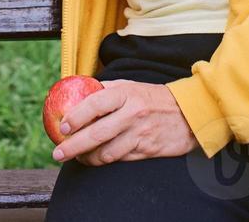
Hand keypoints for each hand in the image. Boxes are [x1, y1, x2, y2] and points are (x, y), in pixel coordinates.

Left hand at [52, 80, 198, 165]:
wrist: (189, 114)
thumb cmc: (153, 98)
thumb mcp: (131, 86)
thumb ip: (106, 90)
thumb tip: (78, 93)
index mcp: (126, 93)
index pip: (95, 104)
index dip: (76, 116)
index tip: (62, 126)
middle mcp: (132, 113)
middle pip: (97, 133)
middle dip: (74, 145)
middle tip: (58, 152)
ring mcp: (140, 134)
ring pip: (107, 152)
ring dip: (88, 157)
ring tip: (77, 157)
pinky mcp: (147, 150)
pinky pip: (120, 159)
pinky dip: (104, 161)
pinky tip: (95, 159)